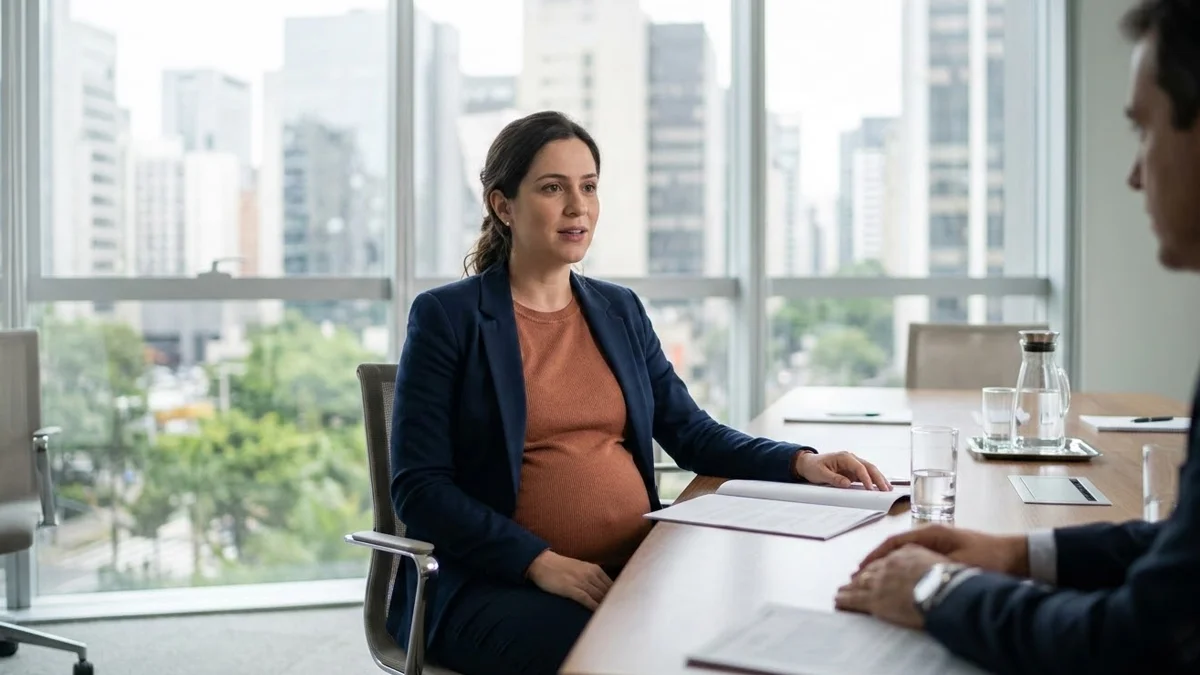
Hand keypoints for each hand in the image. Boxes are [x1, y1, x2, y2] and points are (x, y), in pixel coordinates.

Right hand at [525, 550, 612, 610]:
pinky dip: (594, 607)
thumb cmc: (561, 567)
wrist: (542, 562)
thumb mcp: (581, 568)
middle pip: (607, 592)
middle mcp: (590, 574)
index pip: (612, 585)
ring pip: (598, 596)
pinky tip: (598, 614)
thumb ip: (592, 577)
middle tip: (620, 615)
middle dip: (614, 603)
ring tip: (612, 618)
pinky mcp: (570, 588)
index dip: (617, 596)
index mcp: (594, 569)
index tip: (622, 607)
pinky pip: (586, 599)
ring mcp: (581, 581)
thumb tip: (602, 590)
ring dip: (606, 607)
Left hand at [794, 451, 891, 490]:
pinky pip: (865, 475)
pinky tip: (880, 487)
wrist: (808, 464)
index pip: (859, 467)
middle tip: (886, 489)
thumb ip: (834, 479)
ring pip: (870, 470)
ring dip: (879, 479)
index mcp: (844, 457)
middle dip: (878, 478)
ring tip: (888, 489)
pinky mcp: (852, 471)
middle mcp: (851, 459)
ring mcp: (853, 464)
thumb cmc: (813, 467)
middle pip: (869, 467)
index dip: (866, 478)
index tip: (870, 489)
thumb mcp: (820, 474)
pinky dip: (873, 481)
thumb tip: (847, 484)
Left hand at [835, 544, 948, 628]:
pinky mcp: (874, 599)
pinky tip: (838, 602)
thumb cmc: (949, 580)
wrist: (942, 590)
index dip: (877, 567)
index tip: (872, 571)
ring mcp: (879, 582)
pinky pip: (854, 599)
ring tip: (840, 592)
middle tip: (851, 582)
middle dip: (860, 577)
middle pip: (870, 571)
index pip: (886, 560)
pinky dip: (845, 600)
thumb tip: (933, 573)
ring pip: (859, 584)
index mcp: (905, 555)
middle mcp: (889, 565)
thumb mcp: (943, 563)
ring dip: (849, 589)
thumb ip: (930, 564)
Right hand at [855, 524, 1028, 576]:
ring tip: (872, 578)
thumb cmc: (991, 559)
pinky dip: (901, 566)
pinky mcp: (944, 551)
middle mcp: (931, 534)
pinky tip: (897, 577)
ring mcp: (937, 542)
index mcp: (932, 533)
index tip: (861, 569)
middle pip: (895, 546)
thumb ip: (933, 567)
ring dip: (887, 564)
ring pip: (904, 552)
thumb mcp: (960, 564)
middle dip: (876, 560)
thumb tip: (909, 575)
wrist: (1017, 557)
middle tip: (859, 576)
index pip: (894, 542)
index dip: (875, 556)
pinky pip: (914, 557)